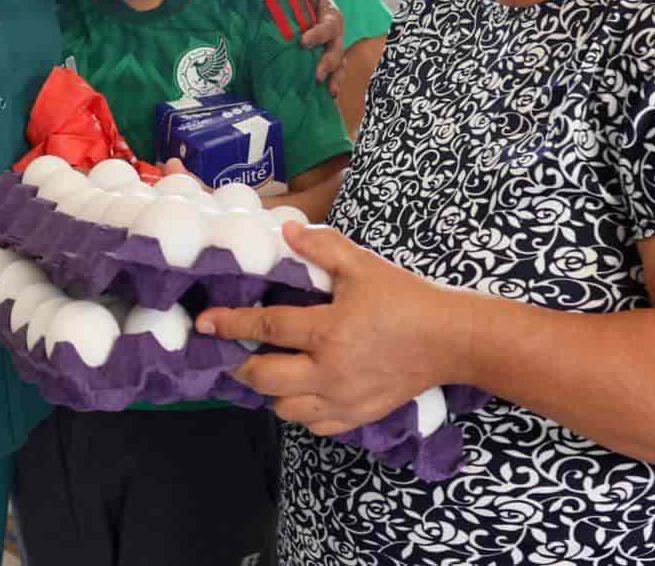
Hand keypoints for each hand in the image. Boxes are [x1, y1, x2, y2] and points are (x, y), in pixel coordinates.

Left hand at [196, 222, 465, 435]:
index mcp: (329, 330)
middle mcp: (330, 371)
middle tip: (233, 352)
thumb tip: (287, 230)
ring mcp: (343, 400)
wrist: (449, 340)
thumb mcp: (363, 266)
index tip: (205, 323)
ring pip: (285, 408)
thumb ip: (322, 247)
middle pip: (265, 378)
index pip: (267, 326)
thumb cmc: (404, 298)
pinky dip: (299, 410)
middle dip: (241, 364)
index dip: (231, 323)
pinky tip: (301, 390)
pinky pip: (313, 425)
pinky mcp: (357, 417)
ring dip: (270, 390)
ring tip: (269, 369)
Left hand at [296, 0, 346, 93]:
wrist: (298, 2)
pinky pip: (332, 75)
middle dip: (329, 63)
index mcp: (331, 16)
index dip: (317, 35)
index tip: (303, 42)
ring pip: (339, 66)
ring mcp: (332, 50)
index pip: (327, 27)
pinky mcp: (325, 61)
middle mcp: (335, 36)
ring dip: (335, 78)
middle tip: (318, 75)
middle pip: (337, 50)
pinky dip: (331, 86)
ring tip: (330, 92)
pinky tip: (328, 98)